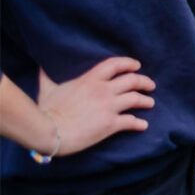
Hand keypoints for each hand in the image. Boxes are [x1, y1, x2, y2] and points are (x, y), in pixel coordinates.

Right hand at [36, 57, 155, 156]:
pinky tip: (143, 125)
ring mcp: (108, 107)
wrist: (48, 131)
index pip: (115, 64)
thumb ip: (48, 77)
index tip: (137, 66)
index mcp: (90, 80)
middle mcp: (103, 91)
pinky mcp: (110, 124)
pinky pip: (131, 122)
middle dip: (145, 82)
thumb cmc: (47, 110)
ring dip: (145, 101)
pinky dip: (139, 123)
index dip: (129, 63)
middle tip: (151, 85)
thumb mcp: (48, 89)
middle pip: (132, 81)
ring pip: (136, 99)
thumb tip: (42, 66)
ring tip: (150, 103)